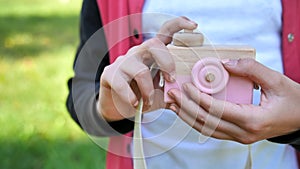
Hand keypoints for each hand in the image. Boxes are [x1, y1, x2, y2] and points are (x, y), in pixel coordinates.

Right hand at [99, 17, 197, 121]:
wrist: (116, 106)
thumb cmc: (141, 96)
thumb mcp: (161, 95)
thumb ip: (174, 93)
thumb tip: (192, 96)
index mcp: (153, 54)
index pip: (165, 32)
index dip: (179, 24)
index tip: (194, 25)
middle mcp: (138, 53)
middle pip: (154, 44)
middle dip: (167, 62)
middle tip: (171, 80)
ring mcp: (123, 62)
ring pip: (141, 71)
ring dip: (149, 91)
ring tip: (148, 103)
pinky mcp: (110, 74)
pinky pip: (122, 84)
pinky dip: (131, 97)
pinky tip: (134, 103)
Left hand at [167, 58, 299, 143]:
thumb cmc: (293, 101)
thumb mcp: (277, 80)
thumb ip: (251, 69)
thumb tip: (224, 63)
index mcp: (253, 120)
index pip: (218, 111)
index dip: (199, 98)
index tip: (186, 86)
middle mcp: (244, 133)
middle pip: (207, 122)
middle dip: (187, 108)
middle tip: (172, 95)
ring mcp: (240, 137)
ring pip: (207, 130)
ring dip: (188, 117)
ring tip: (174, 105)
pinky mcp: (238, 135)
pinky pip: (213, 130)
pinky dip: (198, 121)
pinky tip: (188, 112)